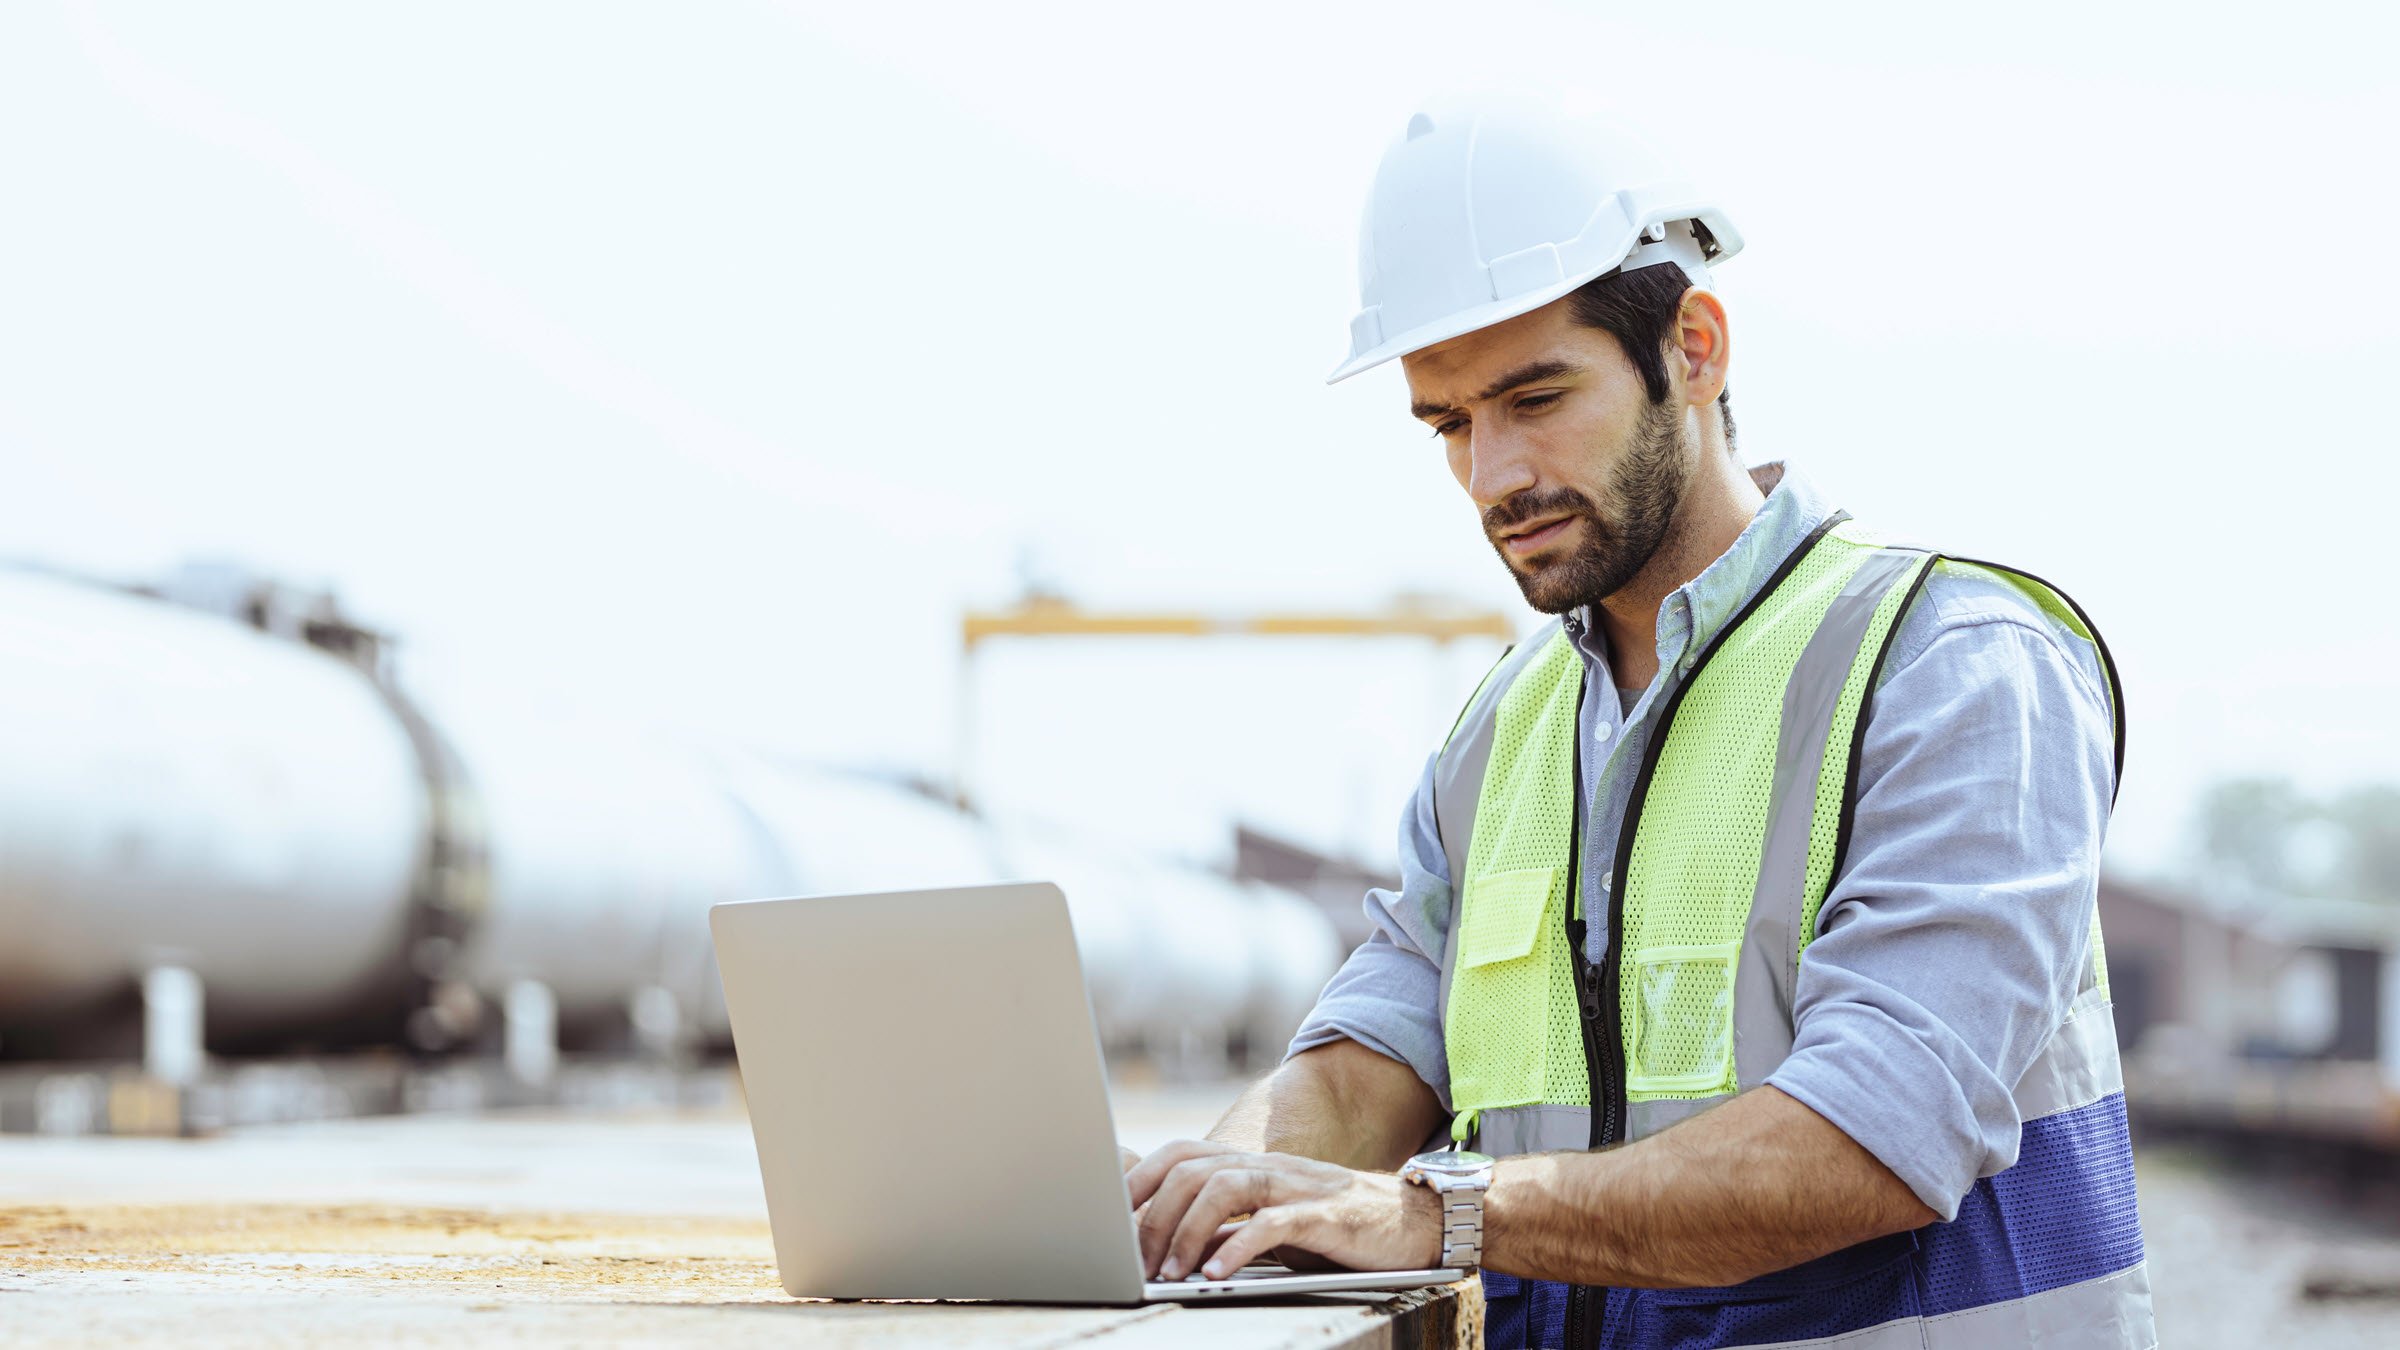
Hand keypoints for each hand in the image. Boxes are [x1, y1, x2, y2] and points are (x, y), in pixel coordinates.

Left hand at [1123, 1139, 1439, 1280]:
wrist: (1412, 1223)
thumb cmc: (1333, 1227)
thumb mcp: (1270, 1222)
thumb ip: (1225, 1224)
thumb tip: (1166, 1241)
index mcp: (1250, 1164)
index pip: (1180, 1153)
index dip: (1139, 1177)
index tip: (1107, 1216)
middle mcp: (1268, 1166)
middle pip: (1192, 1168)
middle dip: (1155, 1214)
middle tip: (1138, 1261)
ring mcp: (1296, 1186)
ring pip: (1225, 1187)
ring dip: (1188, 1232)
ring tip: (1170, 1273)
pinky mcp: (1325, 1214)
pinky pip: (1272, 1223)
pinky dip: (1237, 1246)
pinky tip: (1216, 1274)